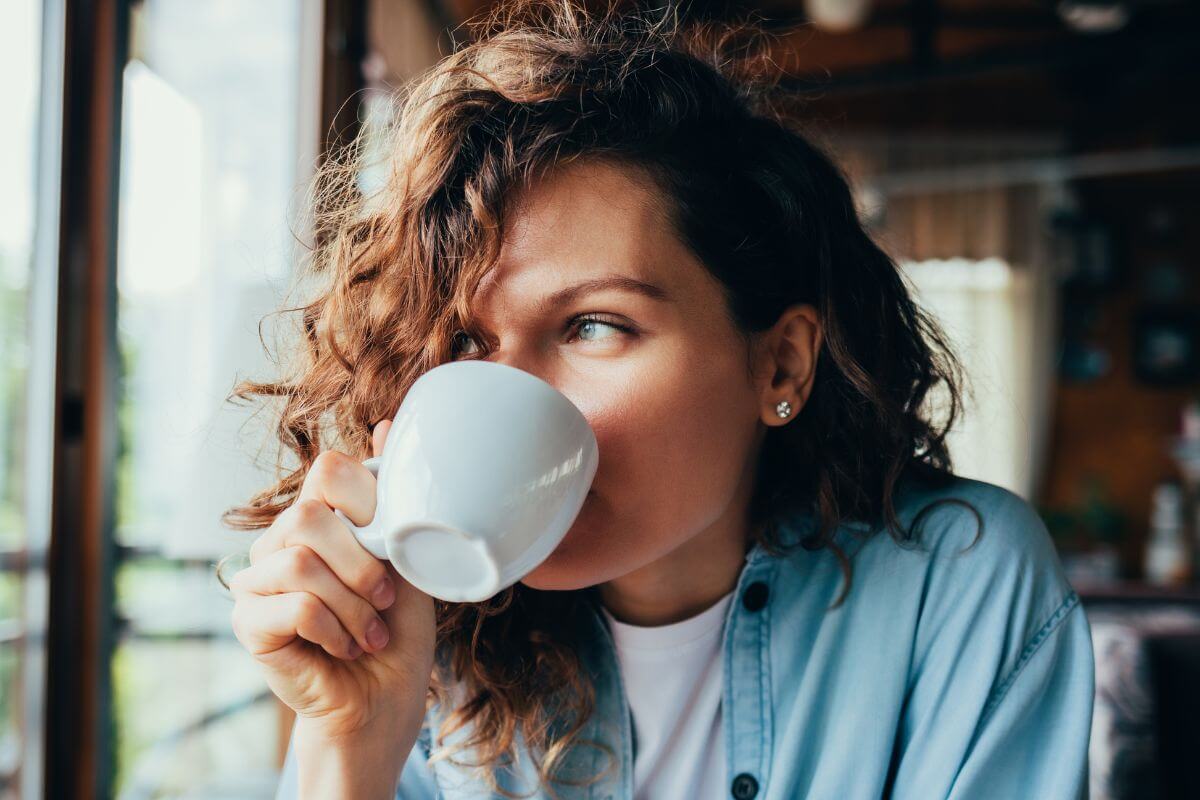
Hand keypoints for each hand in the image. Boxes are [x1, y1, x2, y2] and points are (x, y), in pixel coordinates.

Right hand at [229, 420, 435, 741]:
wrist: (384, 701)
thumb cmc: (398, 632)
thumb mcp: (408, 558)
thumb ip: (394, 499)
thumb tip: (390, 422)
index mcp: (319, 518)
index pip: (328, 470)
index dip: (367, 503)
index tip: (392, 547)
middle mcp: (280, 541)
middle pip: (309, 515)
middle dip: (362, 564)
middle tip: (385, 601)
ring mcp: (257, 580)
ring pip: (300, 561)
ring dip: (351, 604)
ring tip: (369, 633)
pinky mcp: (247, 621)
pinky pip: (290, 605)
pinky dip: (333, 629)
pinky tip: (346, 648)